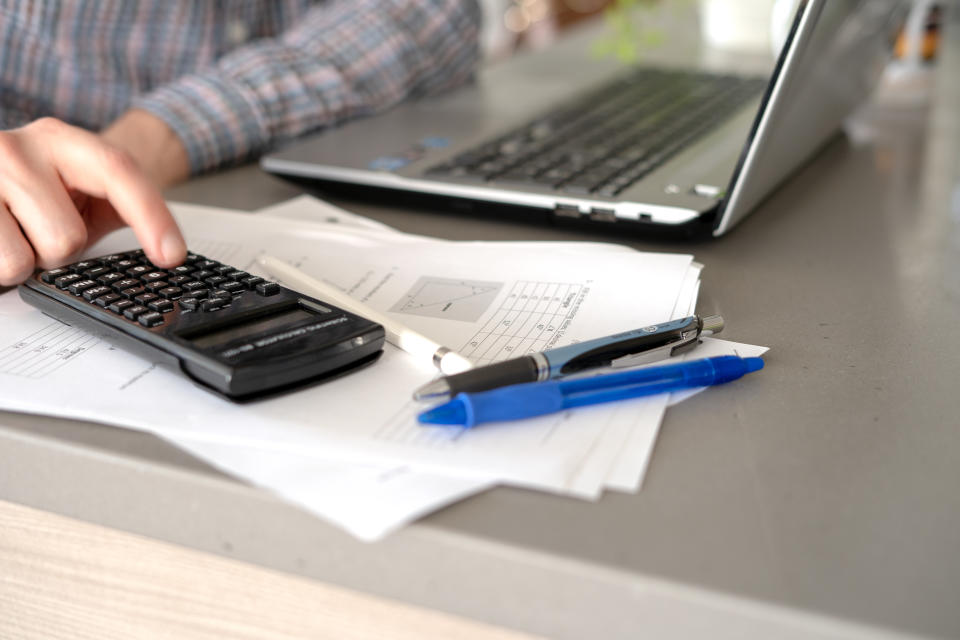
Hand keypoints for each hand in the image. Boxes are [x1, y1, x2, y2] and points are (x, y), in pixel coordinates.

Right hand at [0, 117, 185, 285]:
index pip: (118, 173)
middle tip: (42, 229)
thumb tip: (169, 254)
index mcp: (61, 140)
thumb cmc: (49, 187)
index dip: (151, 217)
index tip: (172, 255)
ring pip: (22, 261)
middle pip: (65, 240)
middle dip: (60, 252)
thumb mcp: (91, 189)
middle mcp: (15, 149)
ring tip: (16, 233)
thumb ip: (128, 209)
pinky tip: (0, 237)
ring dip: (23, 261)